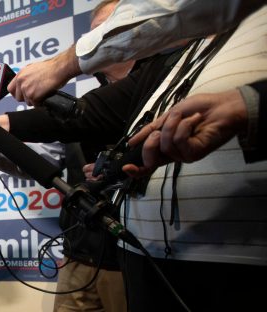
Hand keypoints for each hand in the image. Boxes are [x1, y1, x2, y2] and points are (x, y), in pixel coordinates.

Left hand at [8, 46, 78, 105]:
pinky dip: (41, 102)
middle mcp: (21, 81)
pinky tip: (45, 94)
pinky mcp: (33, 95)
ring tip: (42, 92)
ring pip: (27, 102)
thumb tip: (23, 85)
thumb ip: (25, 77)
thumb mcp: (32, 69)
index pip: (10, 89)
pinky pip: (35, 104)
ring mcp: (26, 89)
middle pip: (18, 98)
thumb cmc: (50, 68)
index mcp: (20, 74)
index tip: (21, 94)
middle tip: (35, 94)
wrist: (58, 69)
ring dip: (35, 100)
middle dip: (26, 98)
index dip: (17, 93)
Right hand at [125, 90, 248, 176]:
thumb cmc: (199, 109)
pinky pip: (178, 141)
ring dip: (172, 125)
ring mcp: (184, 156)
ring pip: (164, 145)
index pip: (147, 165)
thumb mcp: (167, 116)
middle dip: (150, 141)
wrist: (223, 105)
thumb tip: (131, 142)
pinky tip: (194, 120)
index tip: (125, 166)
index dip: (134, 170)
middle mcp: (173, 155)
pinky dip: (183, 126)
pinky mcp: (195, 153)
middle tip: (161, 128)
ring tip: (184, 117)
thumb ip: (150, 130)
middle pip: (149, 159)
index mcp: (165, 148)